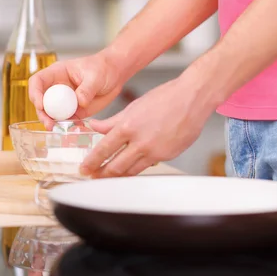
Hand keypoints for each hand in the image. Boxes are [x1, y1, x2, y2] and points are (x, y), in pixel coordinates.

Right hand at [28, 52, 123, 126]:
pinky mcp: (75, 111)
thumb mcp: (95, 75)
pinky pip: (67, 121)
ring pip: (52, 114)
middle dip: (42, 114)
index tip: (41, 105)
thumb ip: (87, 88)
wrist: (115, 75)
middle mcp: (57, 88)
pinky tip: (74, 130)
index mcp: (57, 73)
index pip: (38, 81)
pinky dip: (68, 127)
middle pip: (42, 101)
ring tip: (58, 129)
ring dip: (53, 123)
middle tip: (49, 123)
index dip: (35, 93)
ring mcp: (65, 101)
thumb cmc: (103, 67)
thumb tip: (79, 102)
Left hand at [80, 71, 214, 177]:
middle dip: (101, 175)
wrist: (192, 98)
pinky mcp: (168, 156)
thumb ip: (111, 121)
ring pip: (131, 171)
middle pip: (115, 166)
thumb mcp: (132, 107)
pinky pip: (148, 166)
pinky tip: (130, 169)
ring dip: (118, 176)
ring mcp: (155, 151)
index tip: (84, 169)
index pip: (103, 149)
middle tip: (93, 178)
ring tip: (108, 177)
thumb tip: (93, 126)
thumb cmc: (164, 98)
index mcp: (128, 126)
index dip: (91, 162)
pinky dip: (136, 169)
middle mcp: (140, 142)